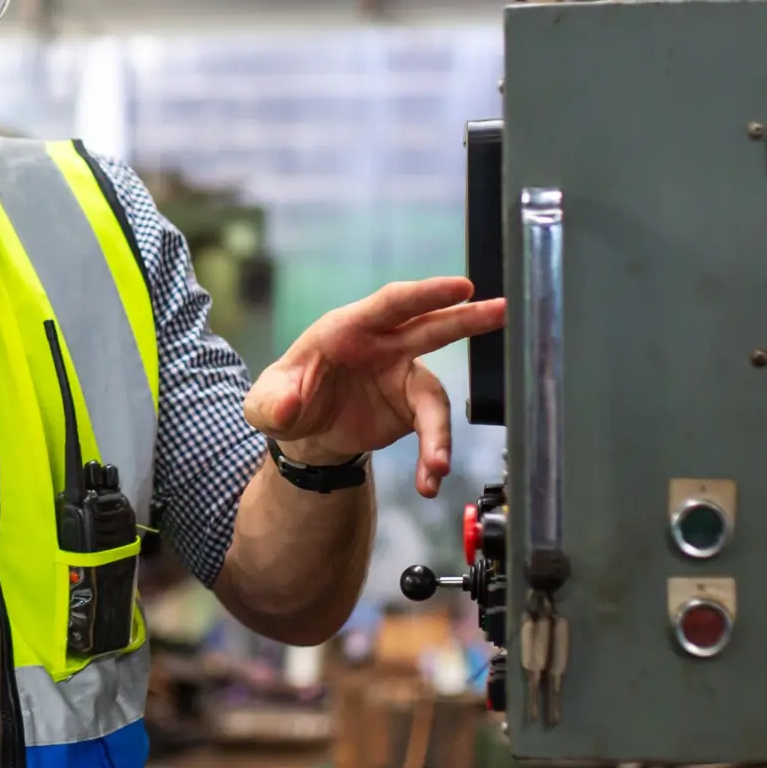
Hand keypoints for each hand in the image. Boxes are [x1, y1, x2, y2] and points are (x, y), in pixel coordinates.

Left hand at [244, 277, 506, 496]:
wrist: (306, 435)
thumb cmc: (284, 402)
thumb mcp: (265, 405)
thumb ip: (272, 403)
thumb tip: (285, 405)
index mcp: (346, 330)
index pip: (390, 304)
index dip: (425, 294)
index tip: (460, 288)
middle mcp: (382, 345)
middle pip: (430, 327)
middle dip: (465, 318)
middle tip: (501, 310)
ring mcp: (401, 375)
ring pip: (435, 395)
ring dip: (439, 432)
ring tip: (435, 467)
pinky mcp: (411, 407)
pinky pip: (431, 429)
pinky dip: (432, 454)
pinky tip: (428, 479)